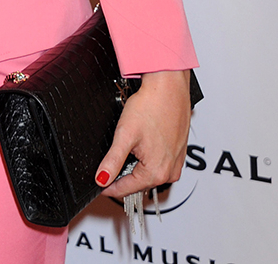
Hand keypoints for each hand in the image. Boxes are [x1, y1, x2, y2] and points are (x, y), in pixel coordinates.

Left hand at [95, 70, 191, 196]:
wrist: (168, 88)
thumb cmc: (150, 107)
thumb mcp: (124, 135)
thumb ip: (113, 160)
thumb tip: (101, 179)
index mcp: (157, 172)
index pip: (127, 189)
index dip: (109, 187)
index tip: (98, 186)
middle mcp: (170, 172)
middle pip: (138, 182)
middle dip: (122, 177)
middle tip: (106, 171)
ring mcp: (177, 163)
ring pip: (149, 174)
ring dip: (135, 168)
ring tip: (124, 155)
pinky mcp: (179, 154)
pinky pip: (159, 164)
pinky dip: (147, 160)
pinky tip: (141, 146)